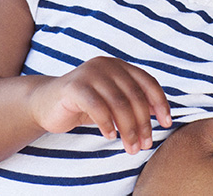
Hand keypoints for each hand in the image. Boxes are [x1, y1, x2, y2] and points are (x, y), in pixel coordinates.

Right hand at [27, 56, 172, 154]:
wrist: (45, 103)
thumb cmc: (84, 104)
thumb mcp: (112, 101)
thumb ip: (133, 102)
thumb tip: (162, 115)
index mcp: (118, 65)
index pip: (148, 82)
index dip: (160, 103)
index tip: (166, 124)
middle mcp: (106, 64)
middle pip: (134, 96)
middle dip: (143, 124)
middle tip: (144, 145)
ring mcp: (89, 73)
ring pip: (118, 103)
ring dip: (128, 129)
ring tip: (130, 146)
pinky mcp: (74, 86)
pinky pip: (97, 107)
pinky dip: (107, 124)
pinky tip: (109, 136)